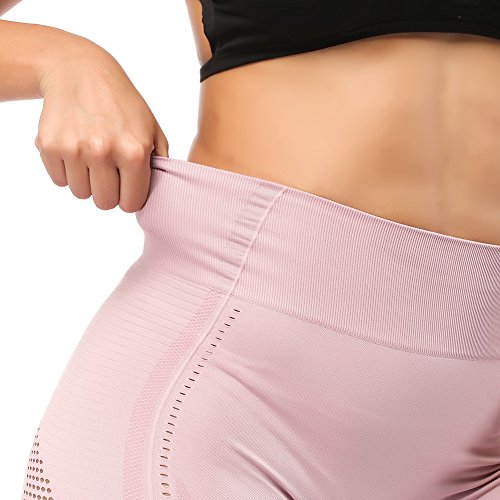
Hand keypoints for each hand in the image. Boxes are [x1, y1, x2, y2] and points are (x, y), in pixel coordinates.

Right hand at [34, 43, 168, 211]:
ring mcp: (74, 149)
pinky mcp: (49, 146)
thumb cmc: (122, 104)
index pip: (131, 203)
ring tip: (92, 155)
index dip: (129, 197)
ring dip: (87, 180)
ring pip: (80, 193)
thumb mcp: (152, 129)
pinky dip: (67, 170)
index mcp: (134, 151)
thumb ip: (161, 164)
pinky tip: (75, 147)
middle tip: (109, 171)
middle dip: (108, 192)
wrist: (79, 70)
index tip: (127, 185)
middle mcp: (103, 152)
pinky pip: (60, 180)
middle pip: (104, 203)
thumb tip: (160, 195)